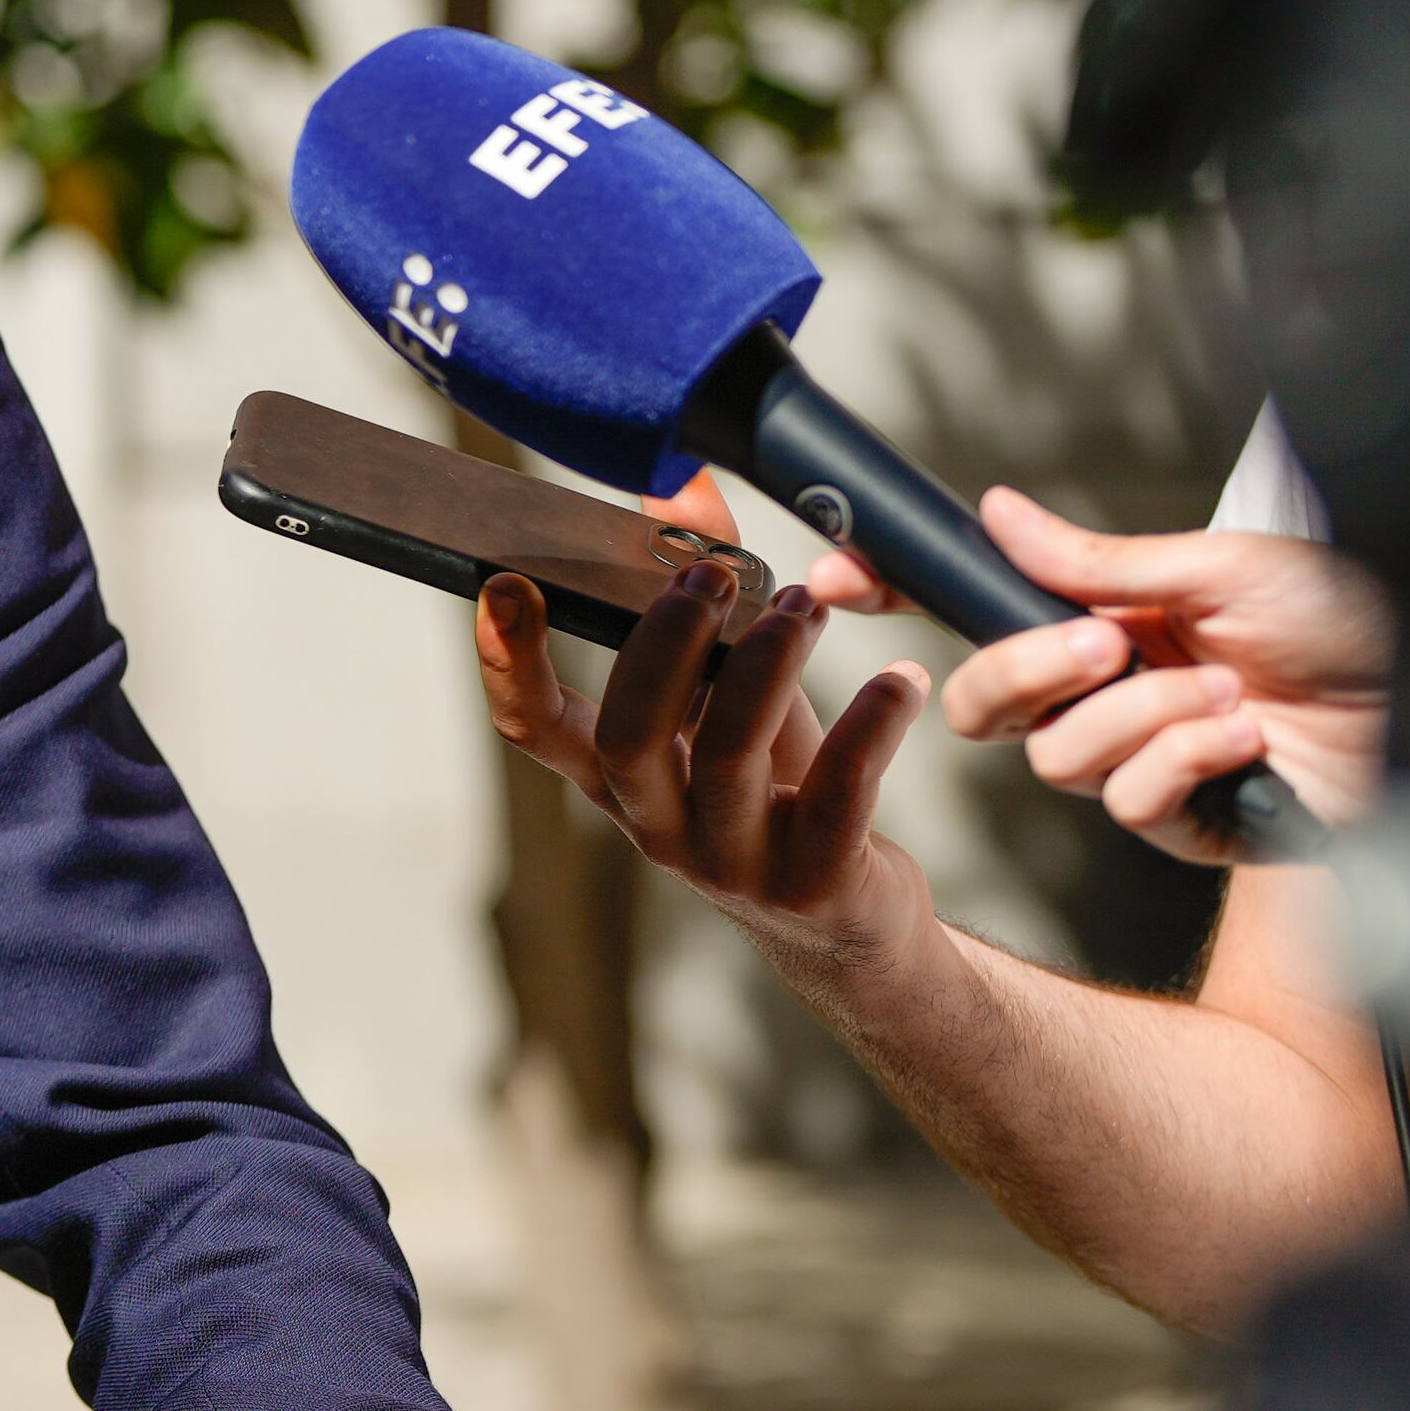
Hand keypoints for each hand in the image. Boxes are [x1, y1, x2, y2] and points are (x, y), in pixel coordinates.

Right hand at [473, 478, 932, 962]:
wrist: (848, 923)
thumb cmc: (776, 786)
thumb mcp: (730, 696)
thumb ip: (702, 594)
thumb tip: (677, 487)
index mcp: (620, 779)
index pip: (535, 729)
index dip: (510, 661)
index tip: (508, 583)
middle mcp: (658, 827)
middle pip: (632, 736)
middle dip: (668, 645)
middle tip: (715, 578)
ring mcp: (734, 863)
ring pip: (731, 756)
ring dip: (770, 663)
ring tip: (807, 605)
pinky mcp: (815, 882)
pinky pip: (841, 793)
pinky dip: (872, 724)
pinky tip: (902, 678)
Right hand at [804, 489, 1388, 864]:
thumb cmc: (1345, 627)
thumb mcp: (1220, 567)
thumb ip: (1099, 558)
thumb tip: (999, 513)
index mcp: (1101, 617)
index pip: (970, 608)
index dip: (893, 593)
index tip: (836, 581)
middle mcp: (1104, 689)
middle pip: (980, 703)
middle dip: (1030, 670)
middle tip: (1108, 643)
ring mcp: (1133, 758)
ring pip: (1054, 755)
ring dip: (1147, 716)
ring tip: (1230, 695)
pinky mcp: (1173, 820)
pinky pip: (1125, 798)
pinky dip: (1188, 760)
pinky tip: (1245, 742)